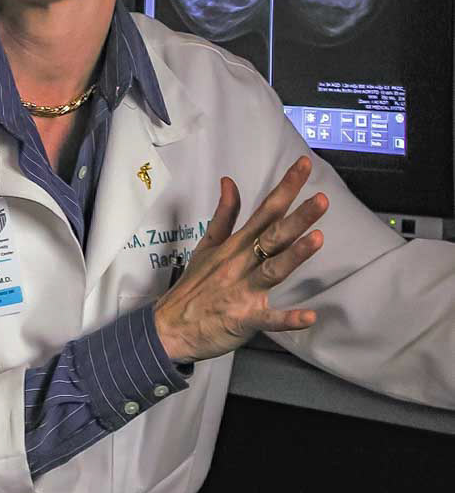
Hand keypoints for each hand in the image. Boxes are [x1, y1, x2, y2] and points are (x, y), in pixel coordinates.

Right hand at [153, 155, 327, 362]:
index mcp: (236, 245)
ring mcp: (243, 291)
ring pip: (273, 270)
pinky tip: (309, 316)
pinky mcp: (243, 318)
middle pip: (273, 236)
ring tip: (317, 239)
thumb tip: (229, 181)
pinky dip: (287, 319)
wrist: (170, 327)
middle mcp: (241, 263)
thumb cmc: (193, 286)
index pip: (265, 210)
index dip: (286, 188)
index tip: (304, 165)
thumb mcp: (206, 245)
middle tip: (323, 199)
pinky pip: (268, 318)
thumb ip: (224, 214)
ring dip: (295, 255)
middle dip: (298, 217)